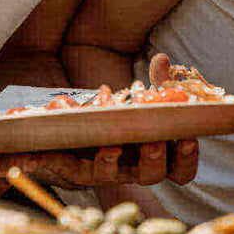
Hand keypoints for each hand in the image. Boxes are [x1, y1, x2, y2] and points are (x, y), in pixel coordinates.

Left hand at [33, 52, 198, 188]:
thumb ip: (159, 83)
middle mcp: (135, 168)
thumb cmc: (131, 117)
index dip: (188, 159)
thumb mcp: (148, 100)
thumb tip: (162, 59)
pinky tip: (44, 151)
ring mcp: (107, 170)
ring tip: (112, 145)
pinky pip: (67, 167)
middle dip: (154, 160)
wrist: (91, 134)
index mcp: (159, 155)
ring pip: (110, 174)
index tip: (189, 139)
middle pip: (150, 175)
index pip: (181, 170)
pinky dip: (56, 160)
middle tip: (155, 142)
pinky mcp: (76, 168)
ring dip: (110, 161)